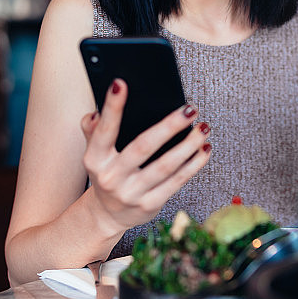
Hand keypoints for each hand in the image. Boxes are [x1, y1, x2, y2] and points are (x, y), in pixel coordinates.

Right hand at [79, 78, 210, 234]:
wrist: (108, 215)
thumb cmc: (107, 173)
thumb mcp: (94, 153)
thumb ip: (93, 130)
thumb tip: (96, 112)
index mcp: (95, 159)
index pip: (104, 130)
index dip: (112, 107)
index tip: (121, 83)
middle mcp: (111, 178)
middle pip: (143, 147)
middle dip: (170, 126)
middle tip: (190, 109)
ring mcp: (132, 193)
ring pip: (166, 166)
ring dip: (189, 144)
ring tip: (203, 127)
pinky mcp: (151, 204)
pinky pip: (177, 181)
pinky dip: (194, 164)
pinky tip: (204, 148)